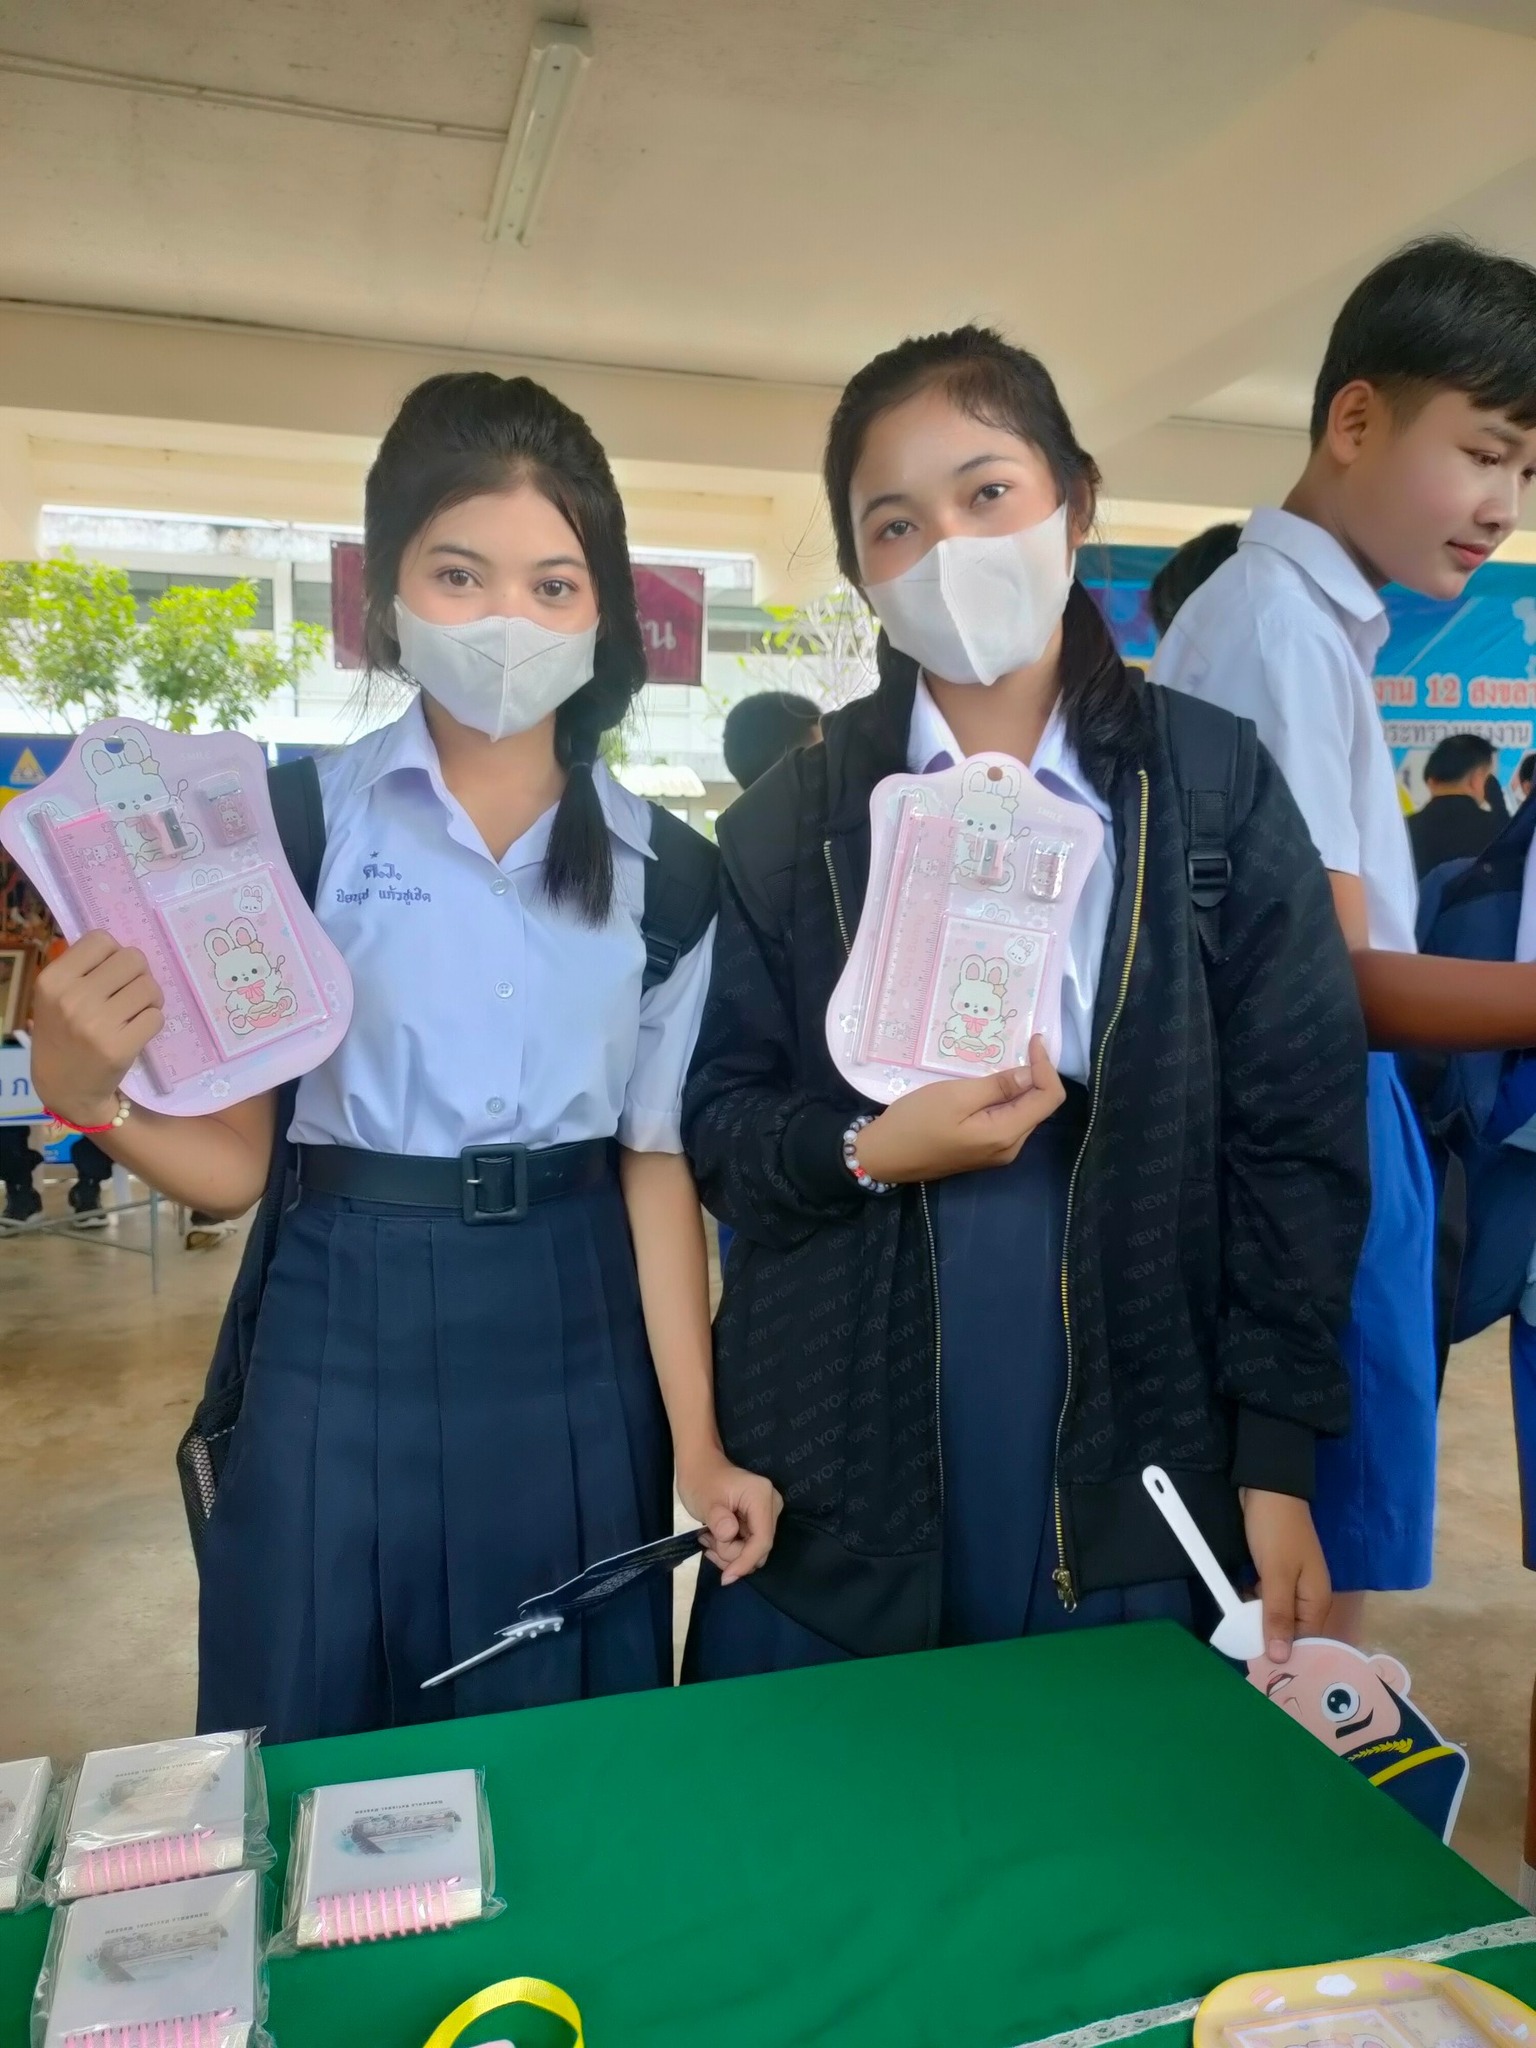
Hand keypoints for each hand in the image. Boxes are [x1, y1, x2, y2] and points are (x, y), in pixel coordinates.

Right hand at [30, 932, 163, 1125]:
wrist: (65, 1088)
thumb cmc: (64, 1034)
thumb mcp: (56, 997)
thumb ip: (84, 969)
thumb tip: (127, 947)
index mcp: (53, 979)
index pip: (101, 939)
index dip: (113, 954)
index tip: (110, 973)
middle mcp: (72, 998)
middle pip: (133, 959)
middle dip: (138, 974)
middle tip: (129, 993)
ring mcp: (96, 1024)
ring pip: (150, 987)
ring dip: (150, 998)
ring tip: (135, 1012)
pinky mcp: (120, 1047)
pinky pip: (156, 1016)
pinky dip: (152, 1021)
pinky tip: (136, 1031)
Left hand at [677, 1451, 783, 1585]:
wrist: (699, 1465)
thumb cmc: (700, 1479)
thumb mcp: (705, 1500)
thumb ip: (718, 1520)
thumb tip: (729, 1535)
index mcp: (761, 1496)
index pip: (762, 1540)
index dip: (745, 1561)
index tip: (726, 1577)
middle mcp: (771, 1504)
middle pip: (759, 1547)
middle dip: (733, 1554)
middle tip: (708, 1544)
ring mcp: (766, 1512)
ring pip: (754, 1549)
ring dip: (729, 1551)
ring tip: (707, 1538)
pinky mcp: (759, 1519)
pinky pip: (749, 1544)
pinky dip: (730, 1546)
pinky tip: (714, 1537)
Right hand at [855, 1036, 1065, 1185]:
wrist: (882, 1156)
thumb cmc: (915, 1123)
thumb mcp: (955, 1096)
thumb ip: (997, 1087)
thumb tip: (1030, 1074)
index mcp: (1006, 1135)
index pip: (1049, 1099)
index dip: (1046, 1067)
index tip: (1032, 1040)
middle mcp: (1009, 1147)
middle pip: (1039, 1106)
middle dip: (1036, 1074)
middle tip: (1021, 1044)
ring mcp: (997, 1152)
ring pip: (1024, 1113)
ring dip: (1021, 1086)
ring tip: (1006, 1059)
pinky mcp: (983, 1150)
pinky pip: (1007, 1120)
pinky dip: (1006, 1098)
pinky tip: (991, 1083)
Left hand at [1241, 1488, 1331, 1660]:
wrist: (1267, 1487)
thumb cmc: (1276, 1531)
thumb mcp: (1276, 1575)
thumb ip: (1277, 1616)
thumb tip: (1282, 1658)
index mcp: (1316, 1600)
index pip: (1307, 1643)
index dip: (1288, 1659)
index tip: (1264, 1674)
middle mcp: (1307, 1597)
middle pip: (1291, 1632)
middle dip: (1269, 1641)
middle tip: (1243, 1655)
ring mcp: (1291, 1584)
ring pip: (1275, 1616)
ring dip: (1257, 1622)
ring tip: (1236, 1636)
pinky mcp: (1274, 1573)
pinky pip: (1265, 1599)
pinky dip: (1252, 1603)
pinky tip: (1236, 1606)